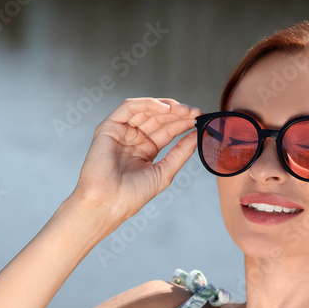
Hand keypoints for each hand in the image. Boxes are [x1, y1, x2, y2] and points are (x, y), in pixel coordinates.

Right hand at [70, 97, 200, 225]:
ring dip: (166, 107)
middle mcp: (132, 138)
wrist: (108, 203)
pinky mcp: (108, 127)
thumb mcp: (164, 171)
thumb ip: (181, 152)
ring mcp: (120, 132)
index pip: (166, 130)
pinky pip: (129, 107)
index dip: (183, 123)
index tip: (200, 118)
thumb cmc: (132, 195)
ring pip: (145, 110)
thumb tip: (197, 135)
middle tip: (195, 112)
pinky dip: (148, 104)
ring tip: (184, 110)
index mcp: (144, 150)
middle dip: (178, 113)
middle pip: (158, 118)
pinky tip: (166, 109)